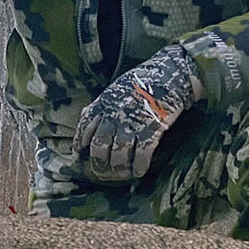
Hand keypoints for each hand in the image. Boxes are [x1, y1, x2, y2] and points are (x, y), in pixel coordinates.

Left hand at [73, 45, 204, 181]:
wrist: (170, 75)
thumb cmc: (142, 82)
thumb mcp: (115, 89)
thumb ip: (102, 105)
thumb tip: (88, 117)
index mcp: (104, 104)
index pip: (85, 127)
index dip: (79, 143)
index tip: (77, 155)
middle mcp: (114, 114)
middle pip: (99, 145)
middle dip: (98, 163)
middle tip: (101, 172)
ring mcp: (132, 122)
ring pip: (118, 153)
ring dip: (118, 168)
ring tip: (121, 174)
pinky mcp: (152, 128)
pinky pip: (141, 154)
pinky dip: (138, 166)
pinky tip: (138, 172)